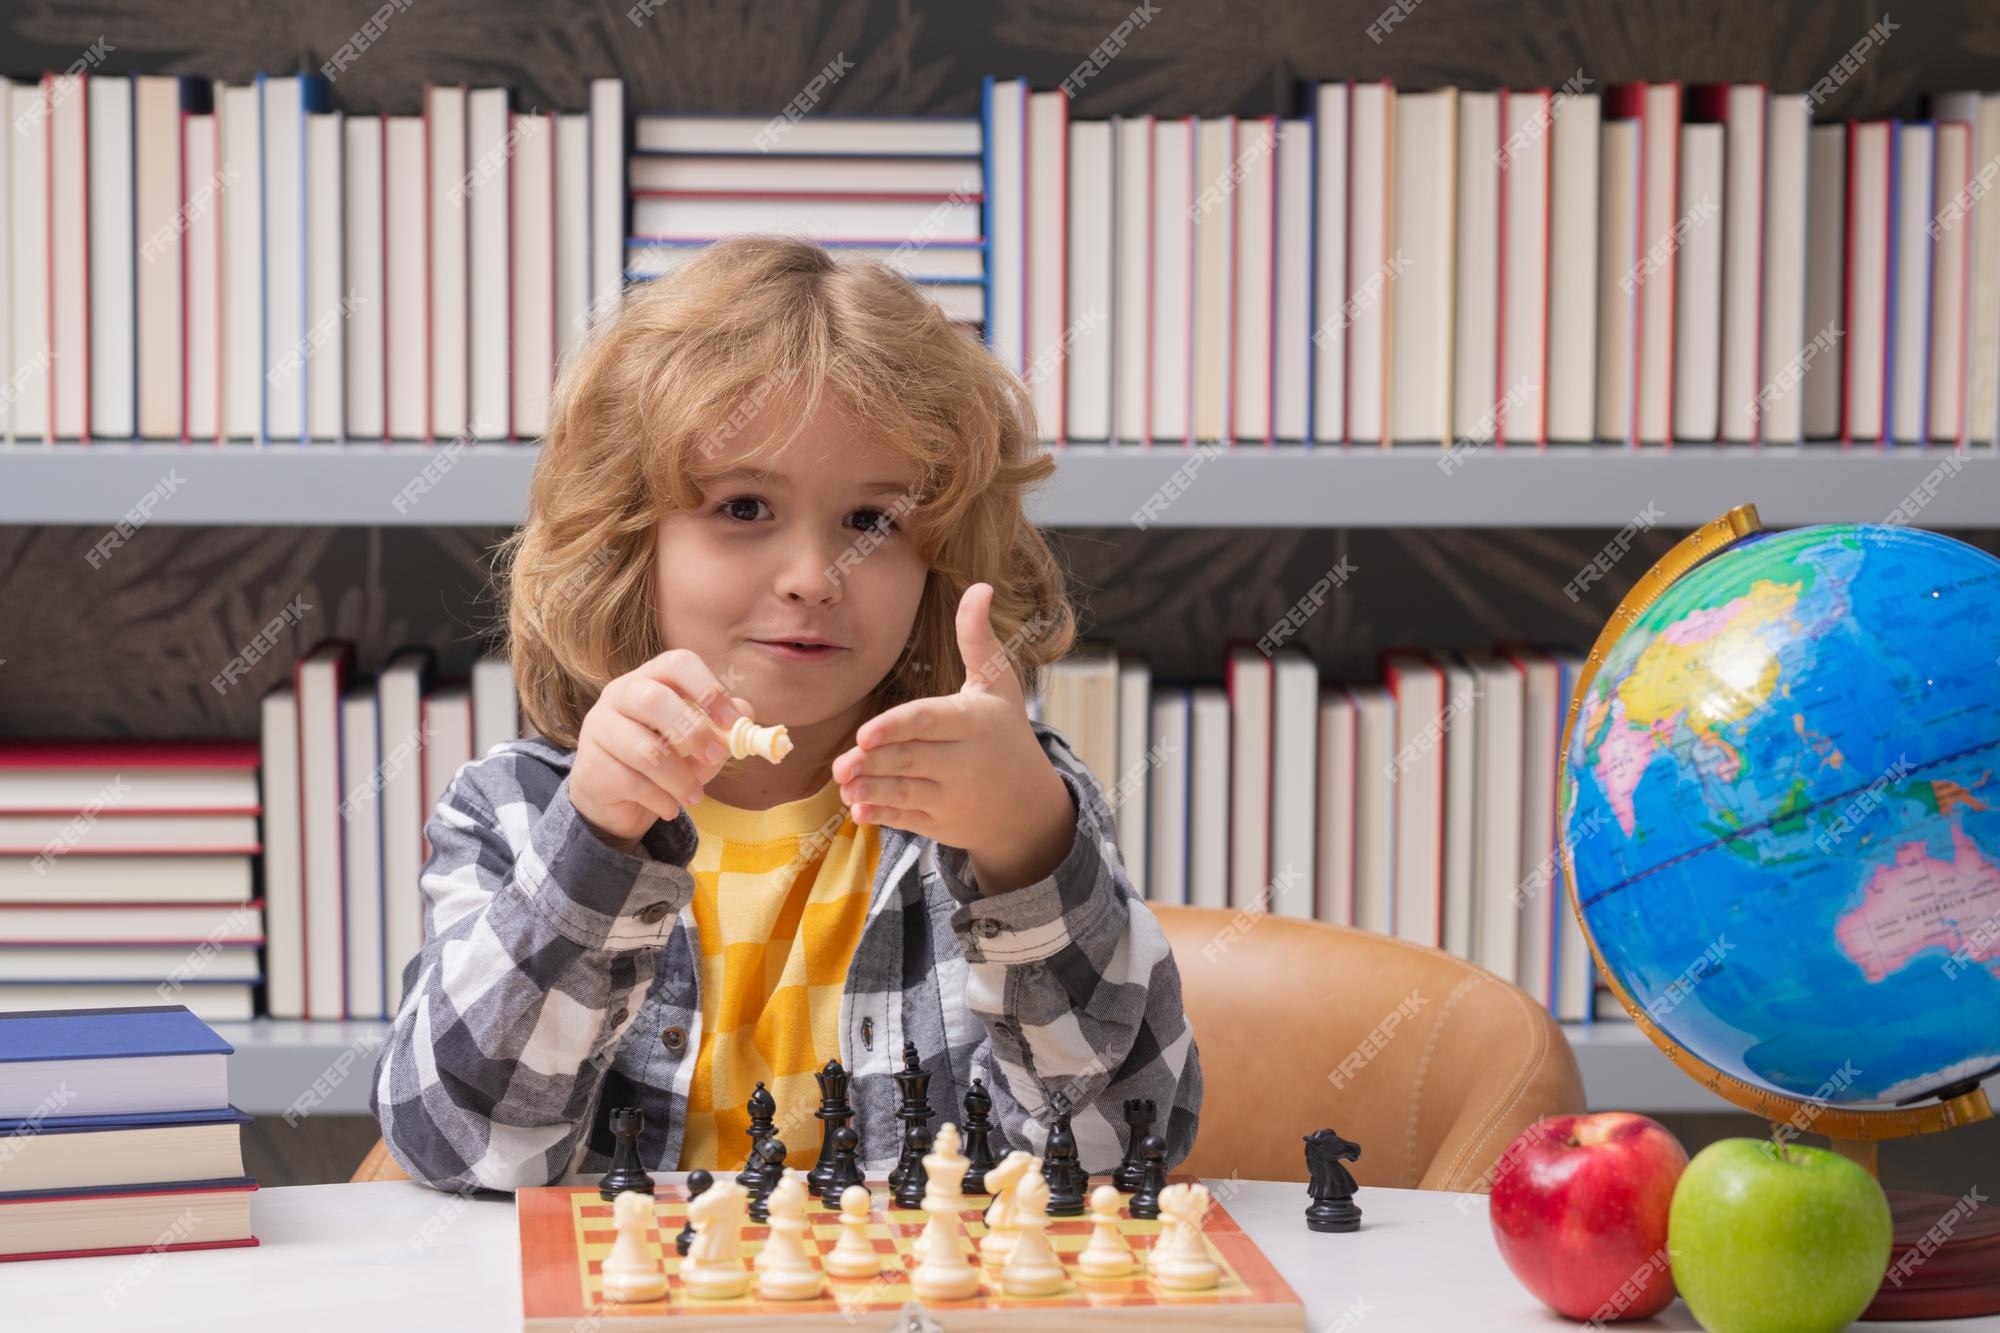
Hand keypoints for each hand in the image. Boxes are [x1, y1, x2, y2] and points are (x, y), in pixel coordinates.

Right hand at [571, 649, 752, 849]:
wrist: (615, 800)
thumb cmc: (663, 760)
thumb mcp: (697, 744)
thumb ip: (721, 730)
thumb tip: (745, 714)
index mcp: (650, 678)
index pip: (677, 663)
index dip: (708, 688)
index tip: (731, 720)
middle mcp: (619, 694)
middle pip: (654, 700)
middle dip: (693, 732)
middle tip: (716, 757)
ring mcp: (598, 728)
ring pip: (644, 750)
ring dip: (679, 779)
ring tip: (694, 797)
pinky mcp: (590, 765)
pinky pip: (631, 783)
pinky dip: (660, 800)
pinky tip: (670, 808)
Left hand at [832, 583, 1074, 891]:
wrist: (1029, 807)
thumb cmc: (1006, 733)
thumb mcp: (999, 685)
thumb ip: (978, 639)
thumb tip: (979, 586)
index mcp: (975, 722)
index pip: (929, 722)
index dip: (895, 728)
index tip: (864, 734)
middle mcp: (965, 762)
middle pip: (910, 759)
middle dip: (873, 763)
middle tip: (841, 763)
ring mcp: (953, 797)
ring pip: (904, 791)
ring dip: (870, 789)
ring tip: (843, 781)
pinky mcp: (941, 824)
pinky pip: (905, 819)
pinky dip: (880, 815)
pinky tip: (857, 807)